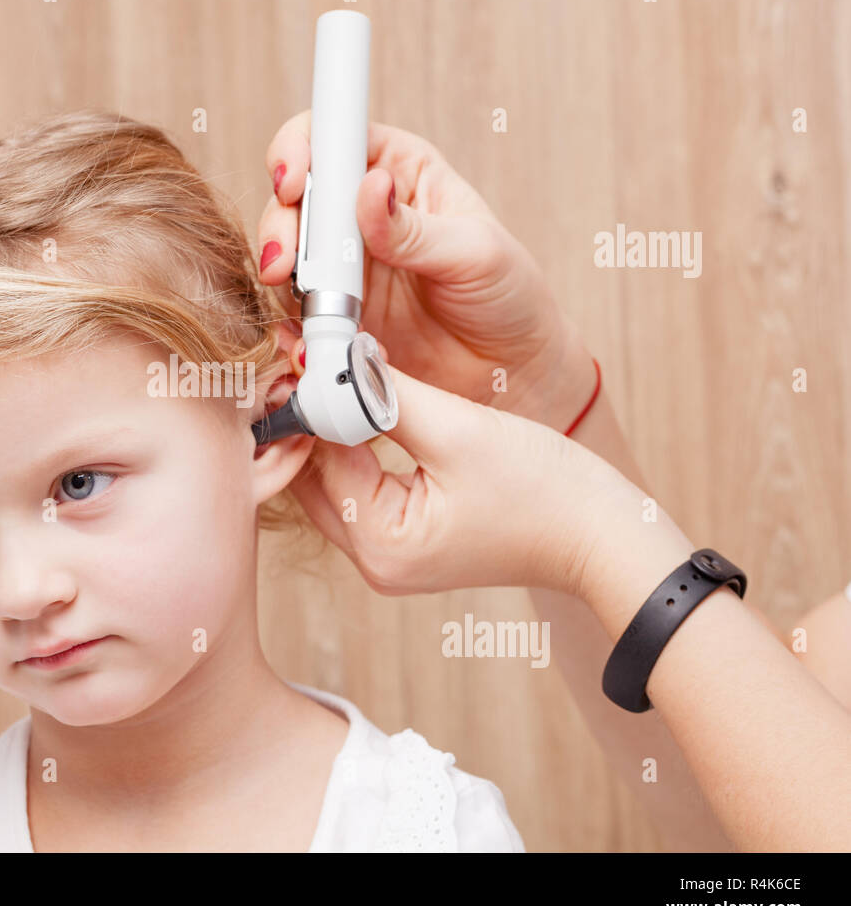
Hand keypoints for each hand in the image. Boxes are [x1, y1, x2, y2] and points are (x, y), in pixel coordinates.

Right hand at [259, 112, 596, 431]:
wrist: (511, 372)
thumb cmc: (508, 296)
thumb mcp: (473, 252)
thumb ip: (413, 228)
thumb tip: (370, 188)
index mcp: (399, 171)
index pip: (334, 136)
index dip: (302, 149)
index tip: (294, 181)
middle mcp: (361, 213)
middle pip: (295, 196)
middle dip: (281, 223)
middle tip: (288, 260)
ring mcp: (343, 266)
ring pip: (286, 253)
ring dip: (284, 276)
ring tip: (310, 304)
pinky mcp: (334, 315)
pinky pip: (295, 311)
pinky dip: (296, 324)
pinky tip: (314, 340)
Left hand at [289, 363, 637, 598]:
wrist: (603, 535)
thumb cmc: (546, 490)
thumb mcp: (459, 429)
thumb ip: (386, 394)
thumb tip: (334, 357)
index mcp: (381, 545)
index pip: (319, 458)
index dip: (311, 398)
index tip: (302, 344)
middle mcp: (375, 561)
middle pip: (314, 475)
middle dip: (312, 415)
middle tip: (306, 352)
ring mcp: (389, 557)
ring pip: (334, 480)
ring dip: (333, 429)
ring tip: (331, 369)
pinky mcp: (406, 543)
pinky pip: (362, 488)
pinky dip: (357, 447)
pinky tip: (359, 403)